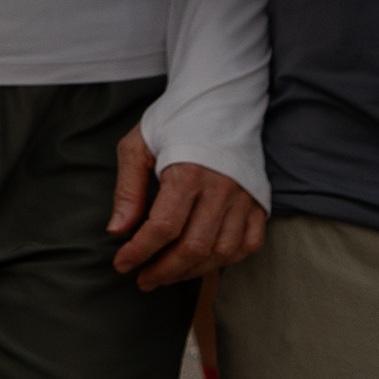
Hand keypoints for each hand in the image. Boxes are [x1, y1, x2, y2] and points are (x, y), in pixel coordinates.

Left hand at [108, 125, 268, 288]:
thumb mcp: (137, 146)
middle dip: (164, 271)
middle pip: (193, 248)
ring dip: (192, 271)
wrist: (220, 99)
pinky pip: (249, 244)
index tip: (121, 264)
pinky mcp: (260, 201)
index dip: (139, 252)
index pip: (162, 228)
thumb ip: (128, 189)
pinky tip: (204, 262)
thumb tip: (118, 231)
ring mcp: (244, 197)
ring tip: (167, 274)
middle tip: (143, 279)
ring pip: (222, 252)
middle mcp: (221, 189)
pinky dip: (227, 260)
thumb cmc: (173, 121)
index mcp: (187, 173)